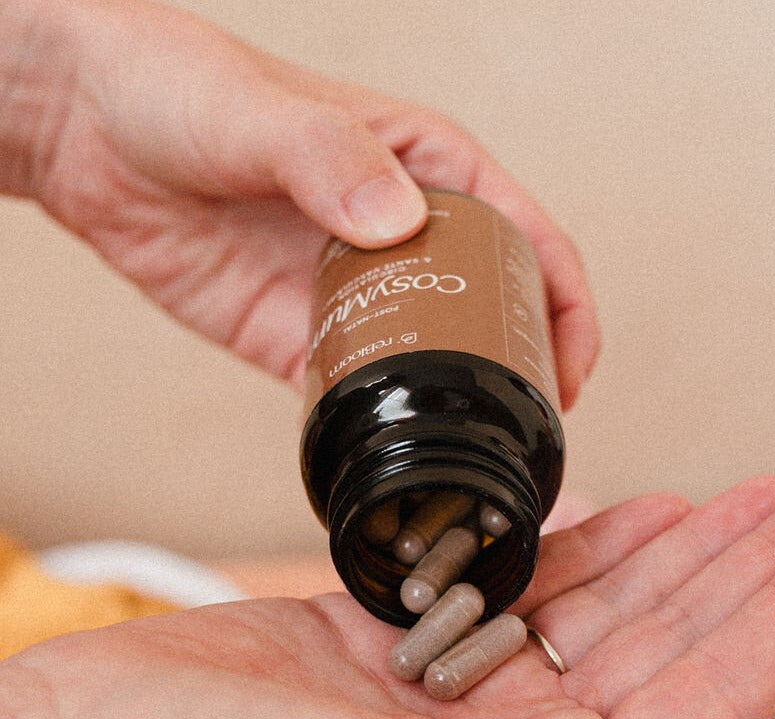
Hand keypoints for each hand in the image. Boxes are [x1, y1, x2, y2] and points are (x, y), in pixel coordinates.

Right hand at [0, 478, 774, 718]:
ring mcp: (465, 697)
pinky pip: (526, 585)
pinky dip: (587, 546)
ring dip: (687, 551)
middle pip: (669, 647)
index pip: (702, 706)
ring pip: (608, 610)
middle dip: (755, 572)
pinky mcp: (411, 644)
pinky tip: (644, 511)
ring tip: (758, 493)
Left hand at [7, 0, 596, 404]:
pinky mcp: (301, 337)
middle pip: (493, 314)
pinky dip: (375, 422)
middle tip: (530, 431)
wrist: (83, 131)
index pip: (526, 239)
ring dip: (456, 408)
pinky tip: (389, 453)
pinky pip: (355, 390)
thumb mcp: (258, 112)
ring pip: (431, 360)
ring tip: (475, 457)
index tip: (570, 370)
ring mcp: (355, 292)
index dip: (563, 307)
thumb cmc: (176, 85)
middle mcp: (404, 235)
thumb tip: (398, 226)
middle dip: (523, 372)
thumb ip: (329, 161)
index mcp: (427, 168)